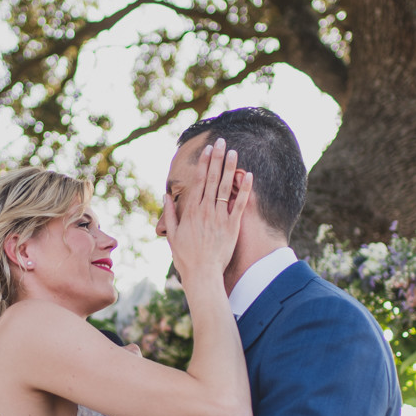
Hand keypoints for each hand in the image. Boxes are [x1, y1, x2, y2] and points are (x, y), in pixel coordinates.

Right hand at [162, 137, 252, 286]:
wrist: (202, 274)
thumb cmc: (186, 257)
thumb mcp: (172, 235)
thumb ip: (171, 213)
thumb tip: (166, 196)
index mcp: (191, 211)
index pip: (199, 181)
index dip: (204, 163)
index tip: (208, 150)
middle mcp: (205, 210)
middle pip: (213, 179)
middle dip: (217, 158)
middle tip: (222, 141)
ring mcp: (219, 217)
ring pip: (226, 187)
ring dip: (230, 168)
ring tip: (234, 152)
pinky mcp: (232, 226)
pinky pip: (240, 204)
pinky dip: (245, 189)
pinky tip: (248, 175)